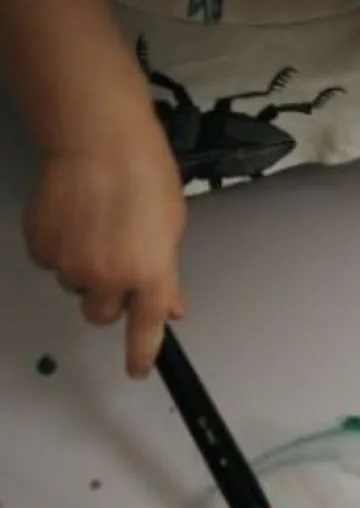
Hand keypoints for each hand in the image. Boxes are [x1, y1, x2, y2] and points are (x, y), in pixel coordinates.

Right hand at [24, 120, 186, 377]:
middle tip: (116, 258)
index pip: (145, 329)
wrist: (97, 137)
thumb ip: (167, 274)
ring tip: (95, 226)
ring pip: (74, 287)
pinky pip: (50, 263)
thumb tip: (170, 307)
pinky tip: (72, 218)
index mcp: (149, 275)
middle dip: (109, 296)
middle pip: (101, 314)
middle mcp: (108, 277)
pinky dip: (60, 248)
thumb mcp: (171, 229)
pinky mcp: (41, 246)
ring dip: (84, 269)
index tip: (136, 370)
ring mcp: (71, 263)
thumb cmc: (143, 174)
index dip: (140, 354)